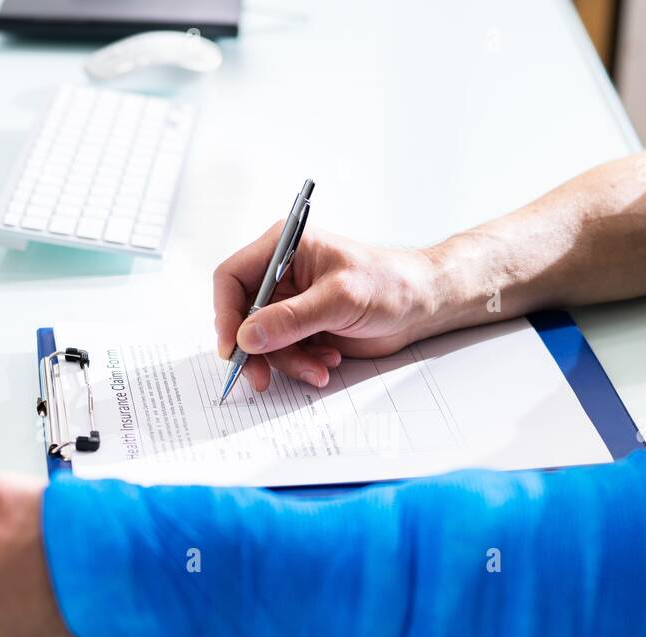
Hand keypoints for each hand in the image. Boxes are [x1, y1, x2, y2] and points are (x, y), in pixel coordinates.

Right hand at [213, 225, 440, 390]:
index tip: (232, 348)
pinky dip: (303, 364)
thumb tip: (246, 337)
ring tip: (319, 368)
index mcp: (283, 248)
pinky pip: (285, 353)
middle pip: (242, 316)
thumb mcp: (339, 299)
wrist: (421, 306)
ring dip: (288, 362)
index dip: (225, 313)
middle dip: (254, 350)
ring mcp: (291, 304)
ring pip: (264, 342)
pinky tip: (328, 361)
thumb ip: (292, 319)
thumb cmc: (388, 284)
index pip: (232, 278)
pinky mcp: (303, 329)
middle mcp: (281, 275)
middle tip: (259, 379)